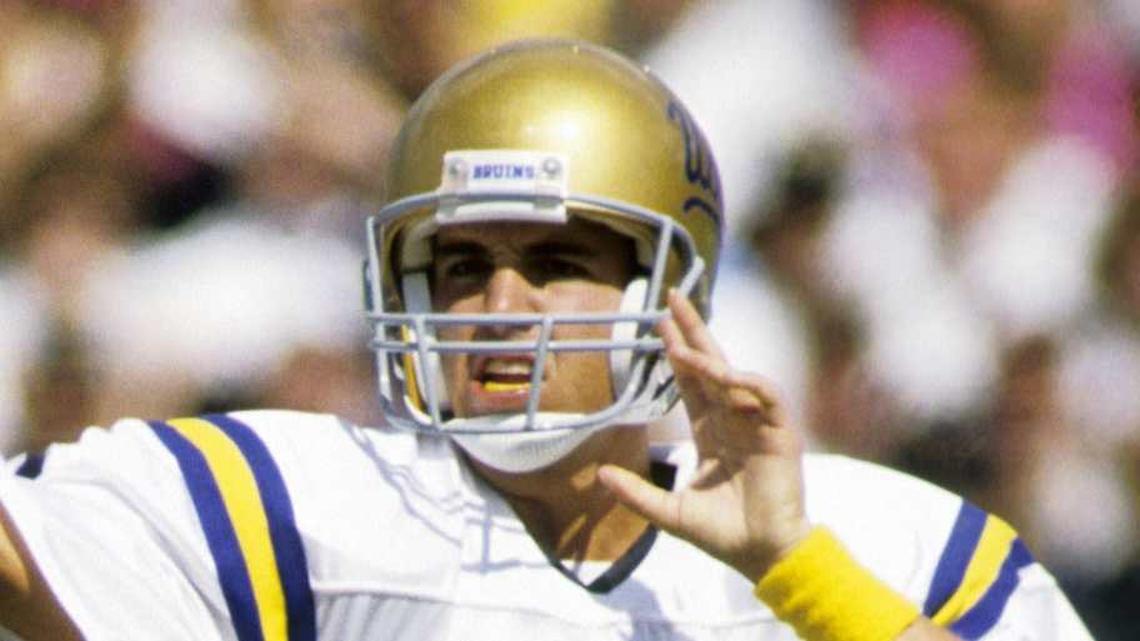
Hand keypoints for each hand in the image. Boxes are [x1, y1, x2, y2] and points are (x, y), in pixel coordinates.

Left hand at [598, 290, 811, 581]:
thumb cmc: (723, 534)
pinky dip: (746, 381)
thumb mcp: (669, 511)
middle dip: (693, 331)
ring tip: (683, 343)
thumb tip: (599, 476)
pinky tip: (724, 375)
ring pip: (735, 374)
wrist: (762, 555)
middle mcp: (735, 420)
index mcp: (712, 432)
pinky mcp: (782, 432)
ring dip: (710, 356)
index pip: (691, 382)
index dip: (676, 353)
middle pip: (712, 364)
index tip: (658, 323)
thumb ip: (636, 493)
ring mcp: (759, 424)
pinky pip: (766, 394)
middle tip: (673, 297)